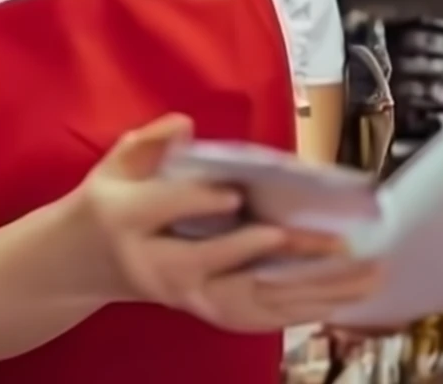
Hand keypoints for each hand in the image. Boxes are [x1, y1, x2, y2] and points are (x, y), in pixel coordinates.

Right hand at [79, 114, 383, 331]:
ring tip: (362, 275)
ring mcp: (182, 295)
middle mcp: (157, 264)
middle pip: (218, 263)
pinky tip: (340, 300)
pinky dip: (300, 310)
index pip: (168, 209)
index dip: (202, 203)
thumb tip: (184, 126)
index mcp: (128, 217)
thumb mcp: (114, 162)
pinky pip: (255, 316)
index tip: (238, 196)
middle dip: (276, 253)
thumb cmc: (106, 203)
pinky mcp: (202, 310)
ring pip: (249, 300)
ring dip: (310, 291)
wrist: (79, 263)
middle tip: (330, 242)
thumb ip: (149, 143)